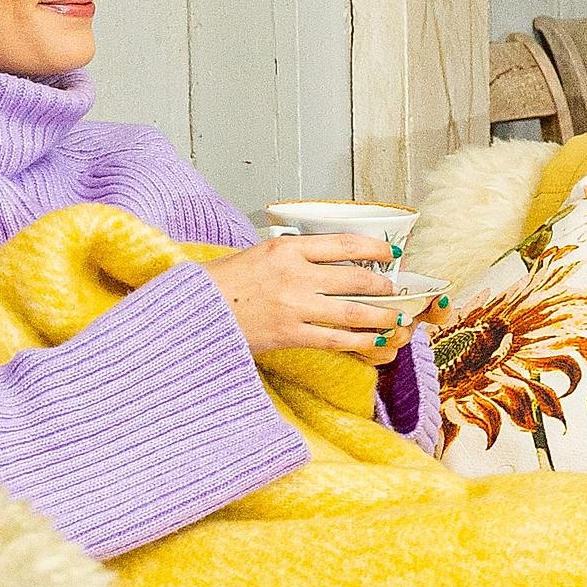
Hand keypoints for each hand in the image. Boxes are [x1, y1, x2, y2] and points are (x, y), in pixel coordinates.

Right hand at [205, 232, 401, 363]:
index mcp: (286, 247)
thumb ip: (289, 255)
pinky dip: (361, 341)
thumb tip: (322, 260)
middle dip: (384, 286)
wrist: (190, 311)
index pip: (344, 243)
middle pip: (357, 278)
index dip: (375, 247)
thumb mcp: (255, 254)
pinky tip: (375, 342)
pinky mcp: (290, 335)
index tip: (391, 252)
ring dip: (381, 316)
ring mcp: (295, 306)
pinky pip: (336, 339)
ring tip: (396, 319)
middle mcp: (295, 274)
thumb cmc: (218, 283)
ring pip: (354, 311)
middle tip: (395, 290)